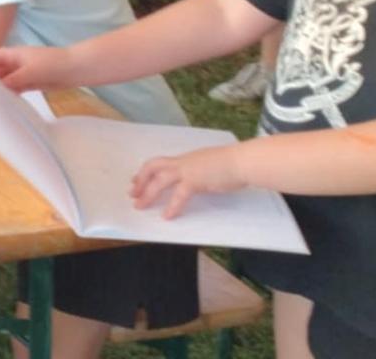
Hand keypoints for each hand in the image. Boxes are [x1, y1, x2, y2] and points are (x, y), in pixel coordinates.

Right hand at [0, 45, 76, 92]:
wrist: (76, 69)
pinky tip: (3, 102)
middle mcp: (15, 62)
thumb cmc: (54, 63)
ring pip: (5, 81)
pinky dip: (9, 94)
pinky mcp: (31, 82)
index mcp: (12, 54)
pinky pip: (15, 88)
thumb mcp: (28, 72)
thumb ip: (11, 80)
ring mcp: (23, 72)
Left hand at [131, 145, 247, 218]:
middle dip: (140, 180)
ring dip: (148, 194)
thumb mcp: (210, 166)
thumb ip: (200, 172)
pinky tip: (167, 216)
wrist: (242, 161)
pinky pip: (178, 195)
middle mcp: (183, 162)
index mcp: (186, 159)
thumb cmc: (232, 164)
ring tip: (140, 206)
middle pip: (152, 167)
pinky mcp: (195, 180)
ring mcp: (188, 170)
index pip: (159, 162)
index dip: (145, 172)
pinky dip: (172, 206)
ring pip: (159, 180)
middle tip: (132, 194)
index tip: (136, 180)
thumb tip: (198, 180)